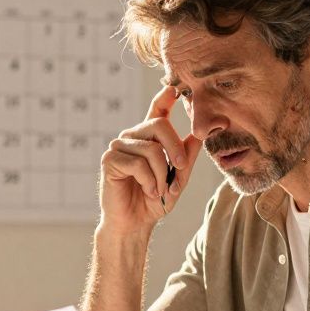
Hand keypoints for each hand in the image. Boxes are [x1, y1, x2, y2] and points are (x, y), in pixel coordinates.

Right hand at [98, 86, 203, 232]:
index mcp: (148, 138)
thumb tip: (199, 135)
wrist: (135, 224)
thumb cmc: (155, 200)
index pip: (157, 110)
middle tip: (181, 169)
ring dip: (162, 174)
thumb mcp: (179, 178)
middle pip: (159, 125)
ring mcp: (119, 146)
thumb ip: (187, 157)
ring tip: (159, 190)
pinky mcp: (110, 160)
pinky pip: (139, 164)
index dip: (165, 97)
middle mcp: (132, 137)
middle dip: (176, 149)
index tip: (174, 87)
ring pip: (152, 149)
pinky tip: (148, 191)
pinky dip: (150, 181)